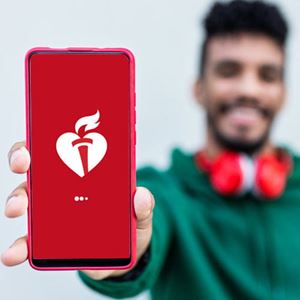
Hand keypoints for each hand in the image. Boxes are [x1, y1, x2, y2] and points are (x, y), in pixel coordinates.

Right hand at [1, 141, 154, 280]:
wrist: (125, 253)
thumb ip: (144, 206)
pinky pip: (27, 241)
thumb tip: (141, 195)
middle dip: (23, 160)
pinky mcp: (47, 240)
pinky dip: (19, 245)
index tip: (41, 135)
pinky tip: (16, 252)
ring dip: (16, 200)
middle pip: (36, 167)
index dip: (47, 138)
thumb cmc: (129, 225)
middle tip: (24, 163)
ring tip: (16, 208)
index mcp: (85, 174)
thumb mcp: (140, 213)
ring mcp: (52, 213)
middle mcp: (62, 189)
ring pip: (25, 199)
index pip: (62, 148)